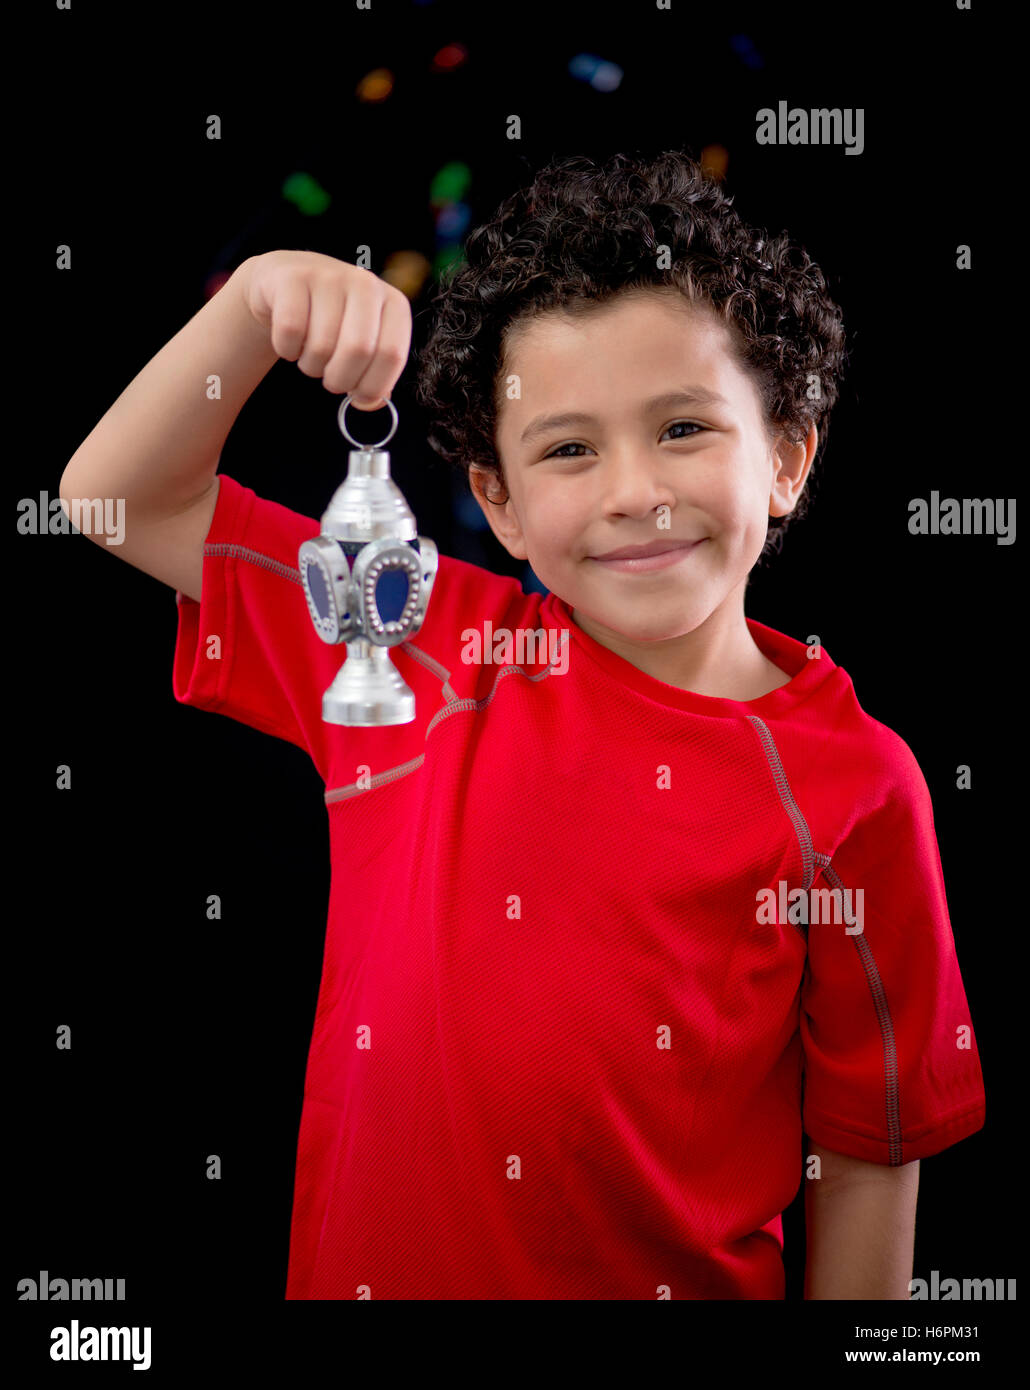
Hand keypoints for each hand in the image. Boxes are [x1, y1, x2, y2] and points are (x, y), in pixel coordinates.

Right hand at [239, 249, 411, 408]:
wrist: (286, 283)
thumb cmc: (331, 321)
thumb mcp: (363, 344)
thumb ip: (375, 377)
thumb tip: (370, 403)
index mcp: (393, 304)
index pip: (392, 355)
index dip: (373, 386)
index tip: (358, 395)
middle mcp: (365, 284)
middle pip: (358, 350)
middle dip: (340, 380)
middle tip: (331, 381)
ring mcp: (329, 276)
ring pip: (321, 345)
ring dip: (311, 366)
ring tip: (309, 355)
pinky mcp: (292, 277)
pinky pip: (290, 331)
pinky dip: (287, 349)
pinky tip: (291, 341)